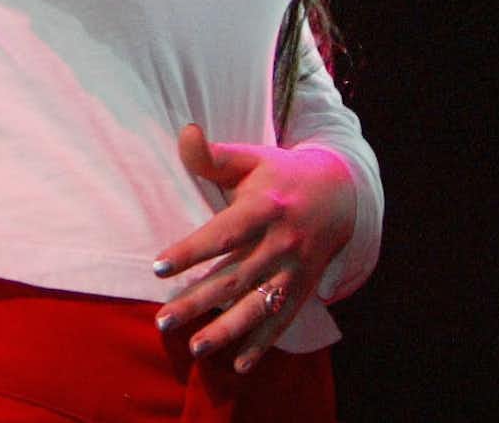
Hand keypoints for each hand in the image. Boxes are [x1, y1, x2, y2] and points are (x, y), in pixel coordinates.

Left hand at [150, 122, 357, 374]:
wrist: (339, 192)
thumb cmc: (279, 174)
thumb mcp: (250, 158)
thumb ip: (213, 155)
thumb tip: (185, 132)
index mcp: (265, 206)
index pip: (224, 232)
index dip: (192, 250)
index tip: (158, 267)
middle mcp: (283, 241)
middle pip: (236, 276)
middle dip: (199, 301)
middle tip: (162, 320)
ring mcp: (296, 268)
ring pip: (259, 305)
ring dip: (228, 330)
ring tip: (195, 347)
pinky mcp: (305, 286)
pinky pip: (284, 320)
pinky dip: (264, 344)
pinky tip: (241, 366)